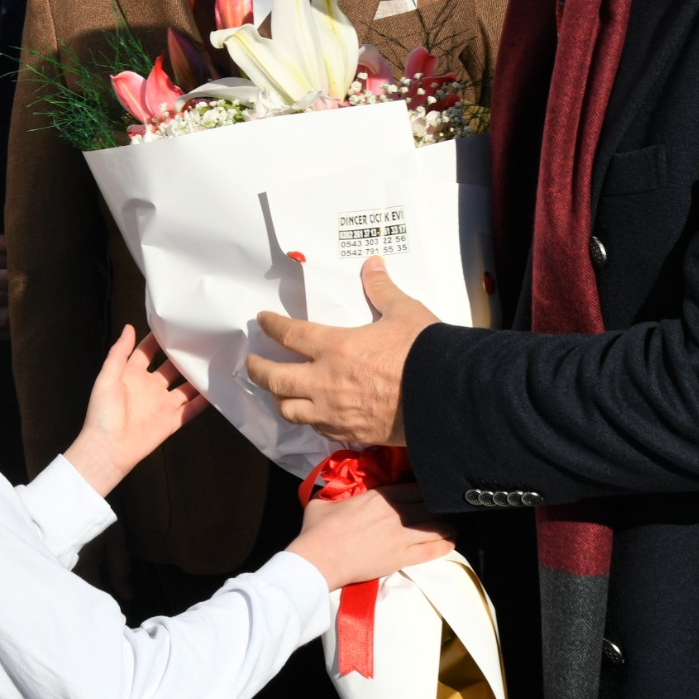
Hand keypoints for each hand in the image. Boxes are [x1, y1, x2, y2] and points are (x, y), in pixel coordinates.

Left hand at [64, 326, 209, 495]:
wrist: (108, 449)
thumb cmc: (102, 414)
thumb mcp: (107, 378)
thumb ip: (119, 353)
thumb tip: (129, 328)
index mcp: (131, 375)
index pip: (147, 352)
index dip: (158, 340)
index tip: (173, 326)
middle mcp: (149, 387)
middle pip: (170, 367)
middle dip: (183, 356)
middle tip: (199, 342)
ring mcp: (162, 404)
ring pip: (185, 387)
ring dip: (196, 377)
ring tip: (212, 363)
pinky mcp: (172, 421)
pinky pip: (191, 409)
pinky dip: (204, 401)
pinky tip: (216, 390)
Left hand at [247, 258, 434, 445]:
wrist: (446, 399)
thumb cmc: (424, 353)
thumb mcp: (404, 312)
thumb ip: (382, 289)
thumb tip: (372, 264)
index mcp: (336, 347)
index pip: (290, 334)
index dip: (271, 326)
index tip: (262, 321)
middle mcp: (326, 382)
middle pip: (275, 379)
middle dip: (258, 369)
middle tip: (252, 363)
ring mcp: (335, 412)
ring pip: (289, 410)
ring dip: (278, 399)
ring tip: (277, 391)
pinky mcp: (349, 434)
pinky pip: (316, 429)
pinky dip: (307, 419)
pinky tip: (311, 413)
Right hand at [286, 485, 453, 588]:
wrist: (319, 559)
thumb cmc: (318, 530)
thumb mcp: (323, 502)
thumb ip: (333, 493)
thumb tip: (328, 491)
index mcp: (379, 496)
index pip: (414, 487)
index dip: (425, 490)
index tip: (428, 494)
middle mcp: (395, 512)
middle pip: (429, 505)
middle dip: (438, 506)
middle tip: (443, 510)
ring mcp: (401, 535)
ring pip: (436, 526)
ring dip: (447, 525)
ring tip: (452, 526)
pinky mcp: (402, 557)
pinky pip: (432, 549)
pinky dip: (445, 545)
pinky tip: (451, 542)